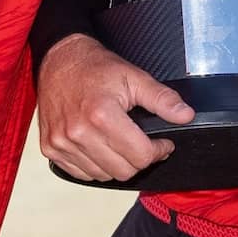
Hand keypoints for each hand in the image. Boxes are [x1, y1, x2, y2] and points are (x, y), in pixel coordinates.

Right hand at [37, 34, 193, 181]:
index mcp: (101, 115)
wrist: (58, 60)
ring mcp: (61, 143)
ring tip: (120, 143)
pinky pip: (81, 174)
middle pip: (123, 171)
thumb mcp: (134, 77)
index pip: (140, 156)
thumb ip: (162, 99)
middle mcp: (78, 133)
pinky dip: (95, 166)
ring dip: (116, 164)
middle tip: (143, 144)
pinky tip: (100, 147)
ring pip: (102, 176)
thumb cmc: (96, 67)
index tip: (161, 143)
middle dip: (139, 159)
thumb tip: (186, 115)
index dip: (158, 151)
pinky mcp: (51, 149)